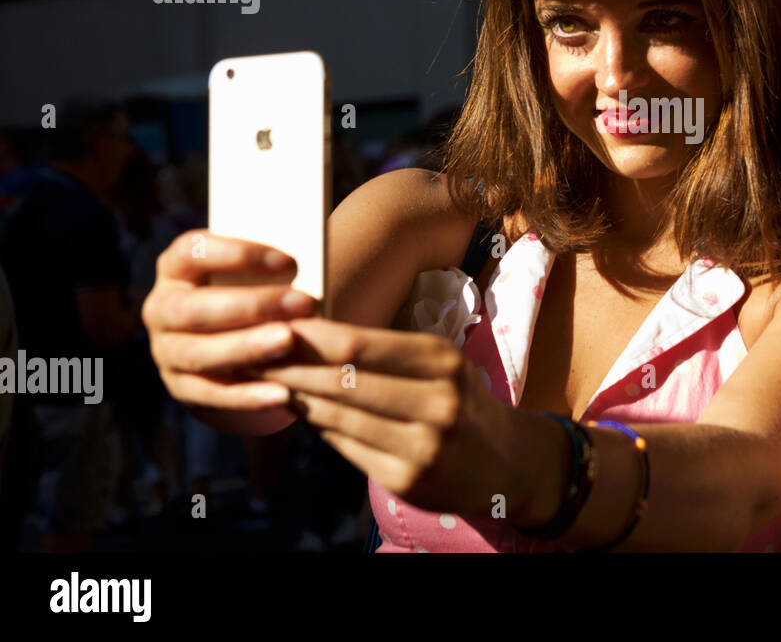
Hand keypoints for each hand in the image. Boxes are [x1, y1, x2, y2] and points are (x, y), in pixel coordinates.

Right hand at [141, 230, 316, 410]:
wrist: (240, 340)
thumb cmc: (257, 289)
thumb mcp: (258, 271)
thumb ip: (277, 265)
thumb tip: (310, 263)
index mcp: (177, 267)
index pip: (192, 251)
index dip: (238, 254)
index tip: (291, 262)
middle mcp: (163, 307)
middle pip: (192, 308)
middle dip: (250, 306)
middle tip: (305, 303)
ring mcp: (167, 350)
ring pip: (197, 353)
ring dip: (245, 348)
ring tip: (290, 341)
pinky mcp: (182, 386)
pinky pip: (209, 394)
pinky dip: (245, 395)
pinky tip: (281, 393)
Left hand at [252, 318, 525, 517]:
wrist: (507, 463)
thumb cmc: (462, 400)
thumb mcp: (440, 364)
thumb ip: (385, 353)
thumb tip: (310, 335)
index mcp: (443, 362)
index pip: (358, 345)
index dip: (308, 336)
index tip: (272, 322)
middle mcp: (436, 403)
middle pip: (341, 380)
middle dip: (289, 364)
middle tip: (250, 350)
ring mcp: (422, 446)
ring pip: (337, 416)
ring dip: (294, 395)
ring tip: (263, 378)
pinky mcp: (406, 480)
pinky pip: (346, 447)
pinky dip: (317, 425)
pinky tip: (299, 409)